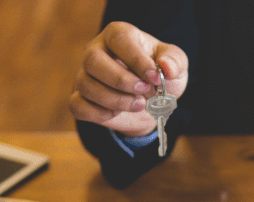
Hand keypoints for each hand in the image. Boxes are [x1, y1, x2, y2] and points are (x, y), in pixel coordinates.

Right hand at [69, 21, 188, 136]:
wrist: (151, 103)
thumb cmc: (159, 76)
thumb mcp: (176, 66)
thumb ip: (175, 61)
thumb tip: (166, 67)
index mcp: (118, 35)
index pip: (119, 39)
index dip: (137, 60)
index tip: (154, 78)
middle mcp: (96, 50)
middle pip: (93, 60)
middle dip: (121, 80)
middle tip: (144, 91)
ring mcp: (85, 74)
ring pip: (86, 85)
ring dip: (115, 100)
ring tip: (139, 105)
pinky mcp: (81, 97)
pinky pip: (77, 105)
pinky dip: (98, 113)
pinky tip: (116, 113)